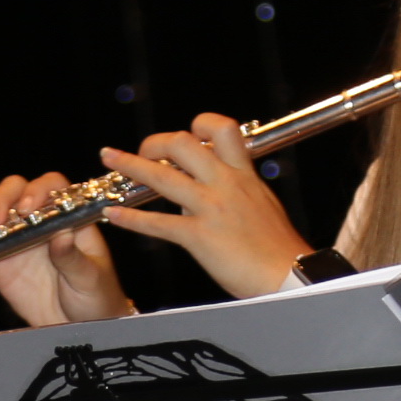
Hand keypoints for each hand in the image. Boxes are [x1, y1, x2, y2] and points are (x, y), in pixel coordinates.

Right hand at [0, 173, 134, 325]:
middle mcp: (38, 221)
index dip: (37, 191)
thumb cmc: (96, 296)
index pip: (51, 187)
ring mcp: (15, 239)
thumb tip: (62, 236)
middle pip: (15, 192)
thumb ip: (74, 258)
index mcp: (68, 217)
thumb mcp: (91, 278)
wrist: (80, 327)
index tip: (27, 208)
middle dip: (1, 200)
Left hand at [95, 116, 312, 300]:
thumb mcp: (262, 204)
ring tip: (109, 158)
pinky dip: (131, 219)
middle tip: (142, 150)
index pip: (221, 129)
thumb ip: (235, 190)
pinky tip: (113, 214)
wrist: (290, 275)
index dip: (198, 124)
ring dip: (130, 165)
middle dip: (155, 142)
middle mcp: (226, 184)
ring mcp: (211, 209)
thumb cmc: (279, 247)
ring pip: (163, 177)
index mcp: (243, 174)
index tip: (183, 135)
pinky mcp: (201, 237)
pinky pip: (158, 224)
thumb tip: (207, 187)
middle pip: (183, 144)